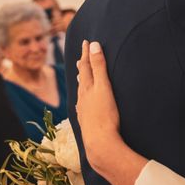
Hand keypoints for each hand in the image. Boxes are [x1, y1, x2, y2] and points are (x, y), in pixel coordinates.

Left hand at [76, 41, 122, 169]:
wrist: (100, 143)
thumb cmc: (105, 115)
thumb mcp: (104, 86)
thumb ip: (98, 66)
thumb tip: (93, 45)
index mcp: (87, 87)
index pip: (86, 65)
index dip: (87, 53)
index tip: (86, 42)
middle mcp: (82, 97)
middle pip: (82, 77)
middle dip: (82, 65)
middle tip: (81, 56)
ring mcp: (84, 109)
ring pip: (80, 91)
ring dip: (81, 80)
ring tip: (80, 75)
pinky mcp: (87, 120)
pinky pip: (82, 104)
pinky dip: (82, 97)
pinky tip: (81, 102)